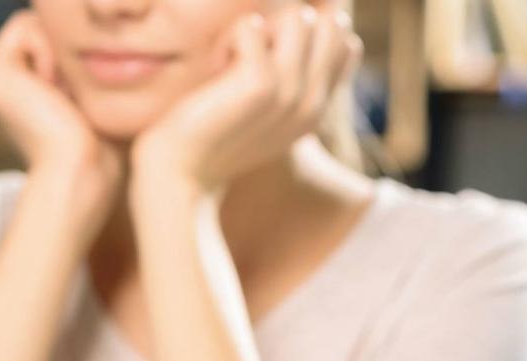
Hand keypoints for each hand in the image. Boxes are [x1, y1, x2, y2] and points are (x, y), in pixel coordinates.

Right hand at [0, 11, 122, 202]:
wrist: (81, 173)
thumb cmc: (101, 147)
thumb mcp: (95, 98)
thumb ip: (86, 65)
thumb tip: (102, 34)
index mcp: (16, 93)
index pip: (51, 39)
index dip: (76, 55)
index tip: (83, 101)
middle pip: (42, 27)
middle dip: (68, 52)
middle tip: (74, 99)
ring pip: (36, 23)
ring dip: (62, 54)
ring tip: (66, 98)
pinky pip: (27, 26)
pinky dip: (52, 52)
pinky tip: (55, 92)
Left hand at [131, 2, 362, 192]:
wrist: (180, 176)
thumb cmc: (209, 138)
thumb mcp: (261, 111)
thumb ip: (288, 78)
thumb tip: (304, 23)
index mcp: (317, 110)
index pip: (347, 44)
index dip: (309, 37)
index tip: (267, 61)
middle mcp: (313, 103)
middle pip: (332, 23)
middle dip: (288, 26)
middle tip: (249, 57)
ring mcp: (291, 92)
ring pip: (301, 17)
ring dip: (262, 28)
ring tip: (234, 61)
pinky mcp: (260, 83)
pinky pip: (253, 25)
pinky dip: (231, 37)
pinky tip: (217, 68)